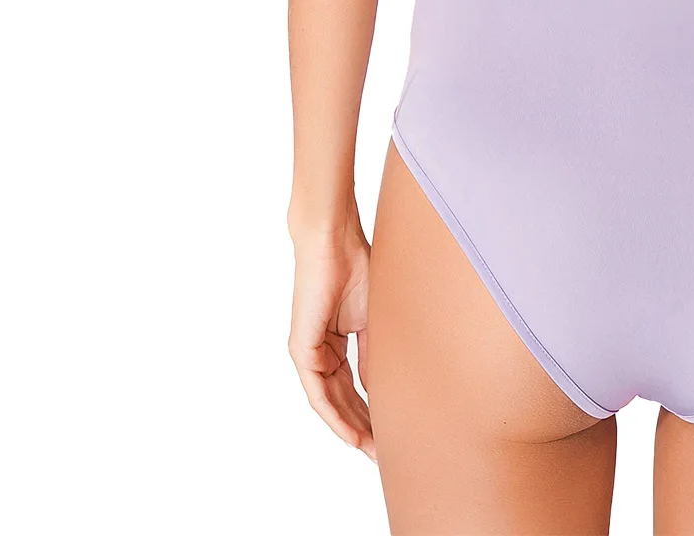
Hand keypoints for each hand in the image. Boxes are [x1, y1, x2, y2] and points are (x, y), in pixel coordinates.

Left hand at [289, 218, 374, 457]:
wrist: (334, 240)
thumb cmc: (356, 266)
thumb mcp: (373, 319)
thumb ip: (374, 354)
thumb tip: (383, 389)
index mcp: (335, 343)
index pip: (353, 388)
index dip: (371, 412)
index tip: (391, 432)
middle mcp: (319, 352)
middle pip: (342, 401)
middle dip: (363, 428)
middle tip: (385, 453)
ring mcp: (308, 352)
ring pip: (330, 403)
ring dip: (351, 429)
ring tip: (374, 450)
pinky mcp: (302, 350)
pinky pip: (318, 394)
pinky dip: (335, 416)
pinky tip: (352, 434)